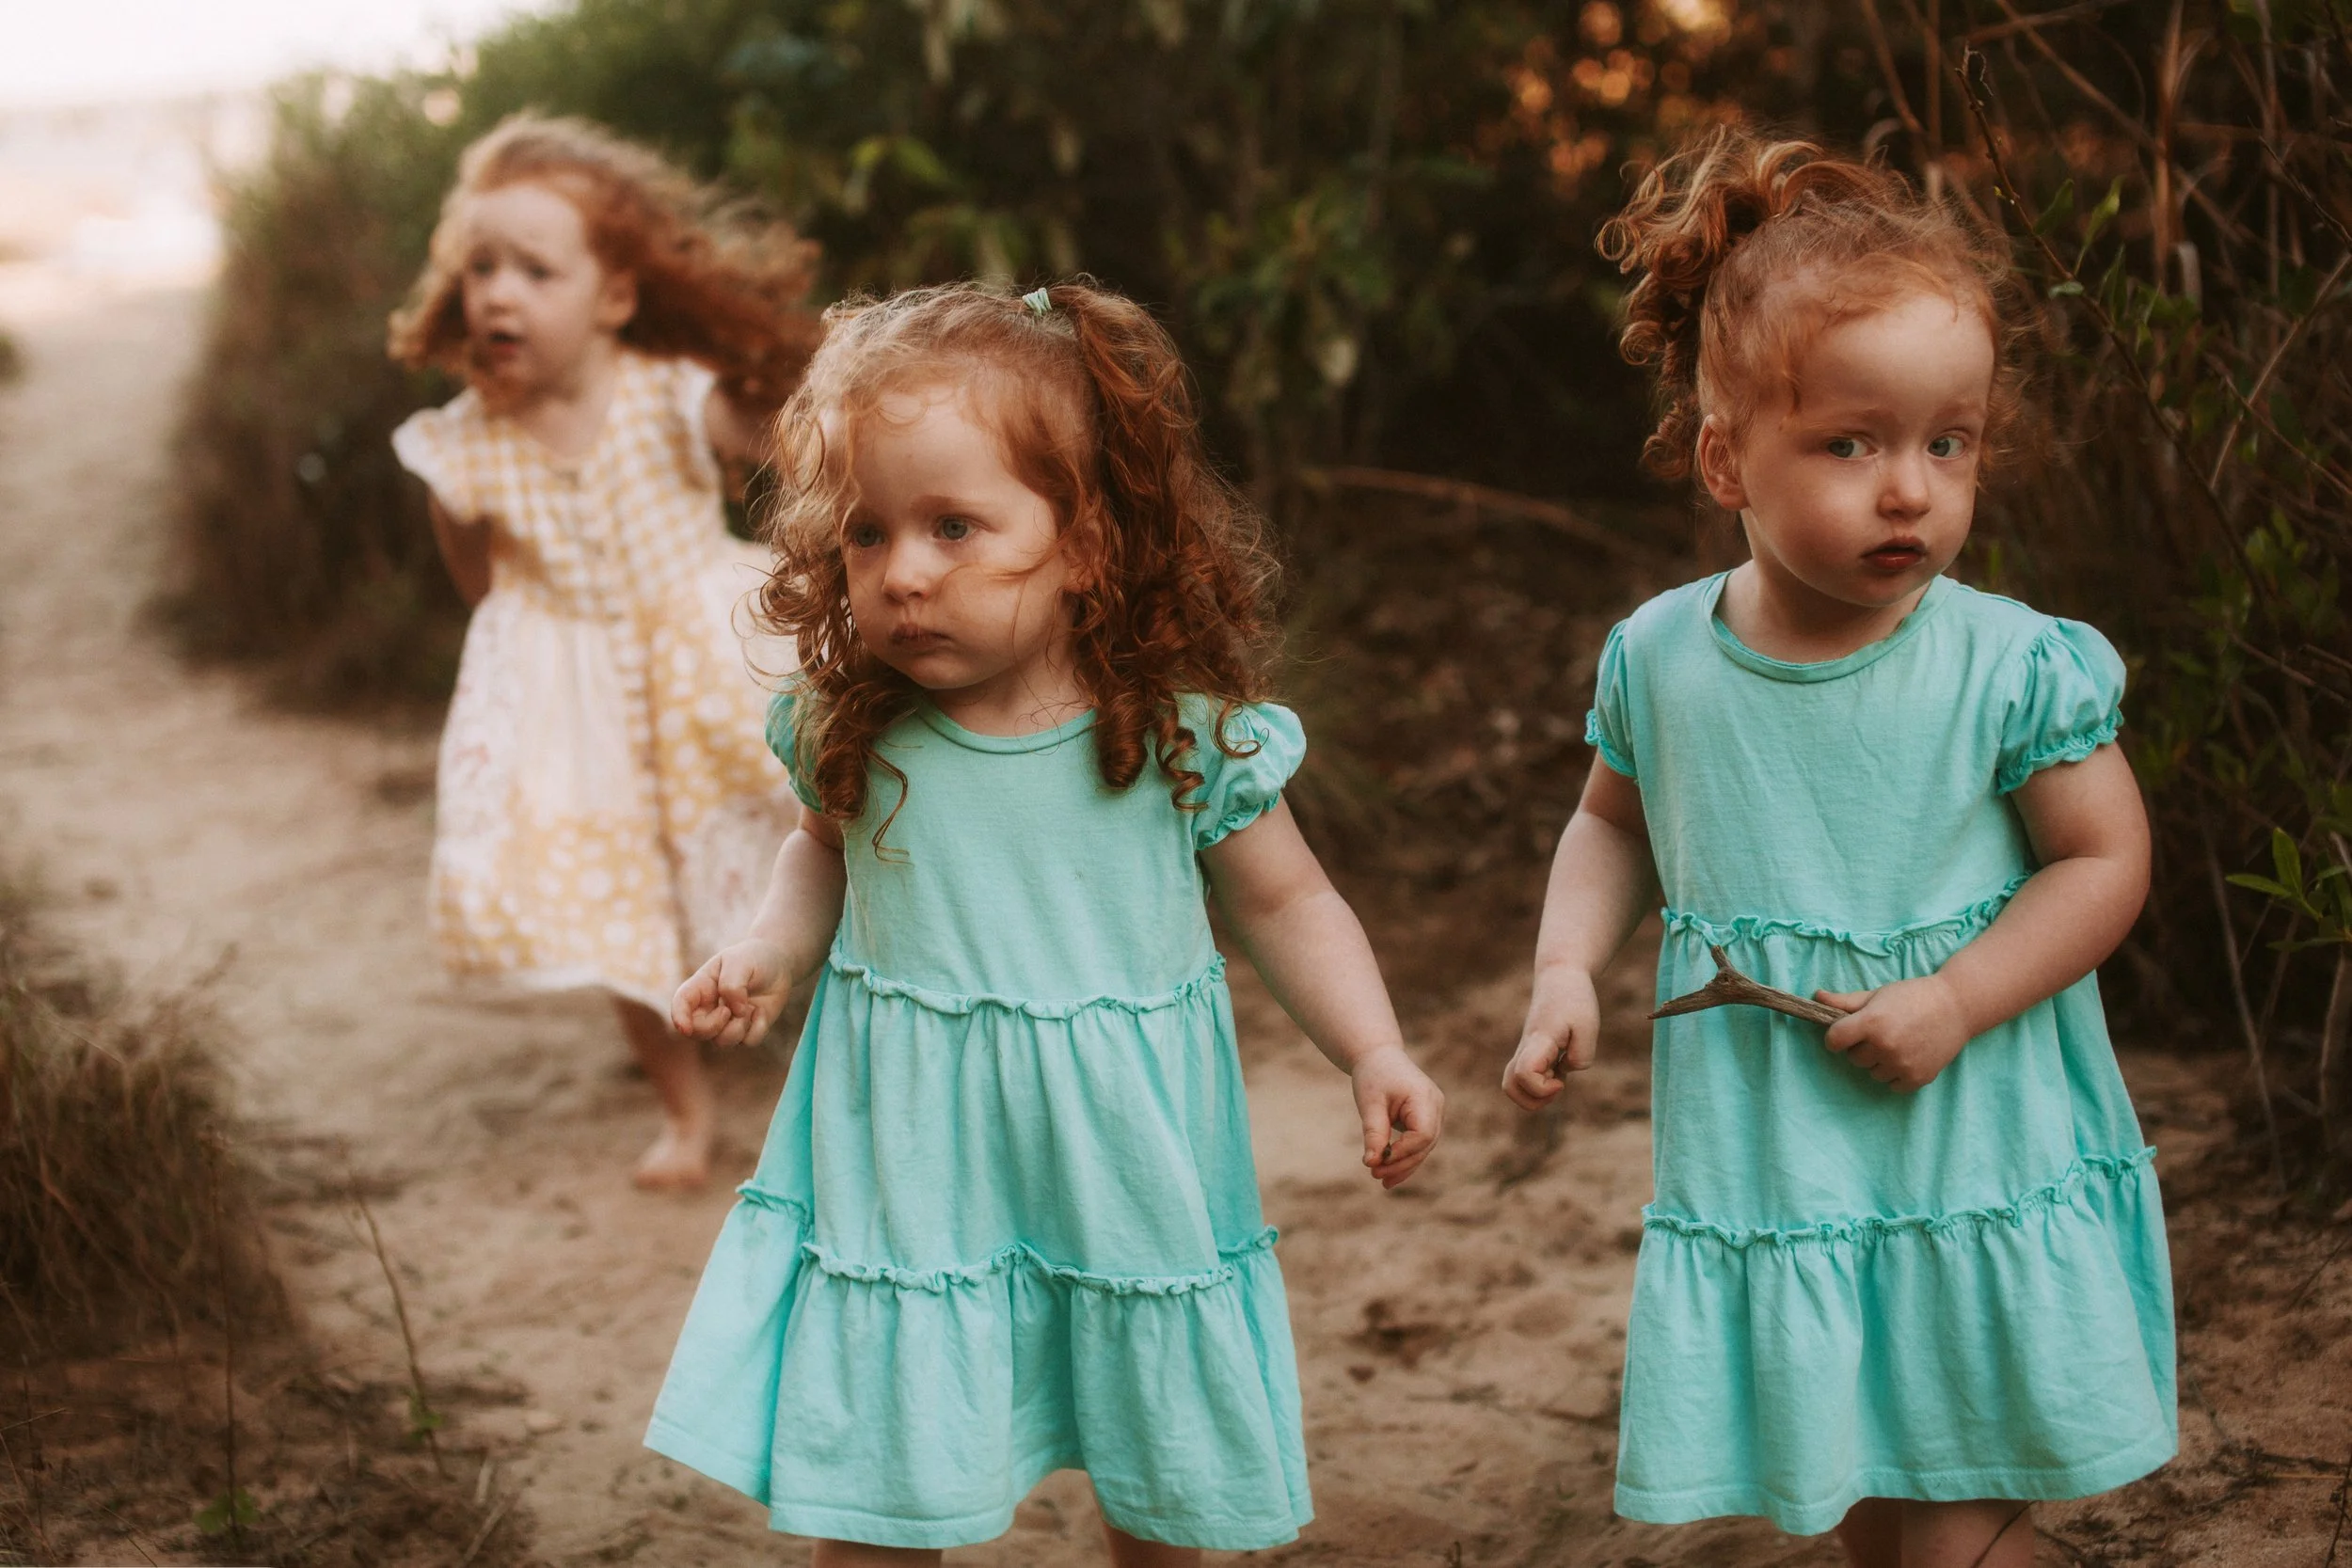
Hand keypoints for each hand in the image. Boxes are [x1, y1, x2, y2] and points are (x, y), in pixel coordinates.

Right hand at [671, 939, 791, 1047]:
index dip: (679, 1018)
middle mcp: (709, 1008)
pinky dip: (758, 1028)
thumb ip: (732, 985)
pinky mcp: (746, 1030)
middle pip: (697, 1032)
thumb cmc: (752, 958)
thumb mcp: (740, 961)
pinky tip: (761, 1011)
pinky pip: (747, 1042)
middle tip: (728, 1010)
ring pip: (722, 1042)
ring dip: (738, 1028)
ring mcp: (727, 1022)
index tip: (685, 1029)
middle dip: (712, 1027)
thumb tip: (736, 1012)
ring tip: (750, 1008)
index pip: (680, 1004)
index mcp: (700, 987)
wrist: (777, 965)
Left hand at [1350, 1045, 1444, 1188]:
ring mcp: (1434, 1114)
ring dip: (1403, 1166)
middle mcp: (1436, 1107)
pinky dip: (1404, 1158)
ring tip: (1381, 1180)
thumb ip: (1374, 1132)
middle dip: (1401, 1164)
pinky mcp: (1426, 1120)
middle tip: (1375, 1175)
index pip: (1423, 1135)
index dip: (1403, 1152)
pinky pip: (1418, 1144)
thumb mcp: (1370, 1103)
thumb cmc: (1373, 1075)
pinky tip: (1388, 1173)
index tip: (1378, 1162)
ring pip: (1423, 1148)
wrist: (1378, 1056)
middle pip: (1425, 1145)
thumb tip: (1372, 1163)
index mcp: (1425, 1098)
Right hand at [1503, 966, 1600, 1110]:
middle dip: (1534, 1100)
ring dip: (1535, 1093)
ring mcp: (1525, 1051)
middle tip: (1559, 1085)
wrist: (1559, 976)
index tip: (1562, 1080)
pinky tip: (1561, 1067)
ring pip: (1512, 1083)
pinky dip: (1541, 1082)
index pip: (1524, 1074)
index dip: (1542, 1088)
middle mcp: (1526, 1048)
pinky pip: (1525, 1076)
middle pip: (1509, 1086)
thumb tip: (1565, 1071)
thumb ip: (1581, 1056)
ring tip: (1559, 1080)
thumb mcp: (1589, 1026)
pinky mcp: (1530, 1051)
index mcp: (1539, 1041)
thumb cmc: (1575, 999)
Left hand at [1815, 974, 1971, 1090]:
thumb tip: (1815, 997)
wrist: (1957, 1006)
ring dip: (1879, 1062)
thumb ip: (1845, 1002)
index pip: (1834, 1041)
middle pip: (1854, 1058)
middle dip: (1862, 1047)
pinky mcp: (1918, 1078)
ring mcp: (1902, 1064)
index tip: (1844, 1033)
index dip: (1835, 1037)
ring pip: (1873, 1073)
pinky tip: (1907, 1056)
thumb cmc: (1913, 996)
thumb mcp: (1877, 995)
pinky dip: (1896, 1075)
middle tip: (1882, 1032)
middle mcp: (1885, 1046)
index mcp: (1871, 1023)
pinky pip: (1892, 1085)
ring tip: (1898, 1042)